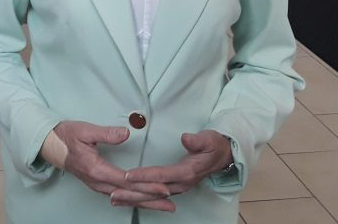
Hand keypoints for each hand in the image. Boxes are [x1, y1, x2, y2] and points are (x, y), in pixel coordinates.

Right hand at [41, 120, 173, 210]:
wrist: (51, 145)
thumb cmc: (67, 136)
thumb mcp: (86, 130)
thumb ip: (106, 133)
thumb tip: (125, 133)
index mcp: (96, 169)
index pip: (127, 181)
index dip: (147, 186)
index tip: (164, 188)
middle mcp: (97, 182)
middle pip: (129, 194)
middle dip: (152, 199)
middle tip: (171, 203)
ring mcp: (97, 185)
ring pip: (125, 198)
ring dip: (145, 202)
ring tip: (164, 206)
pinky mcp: (98, 184)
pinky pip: (119, 196)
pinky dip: (134, 200)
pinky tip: (144, 202)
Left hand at [117, 130, 232, 209]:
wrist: (224, 156)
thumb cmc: (214, 146)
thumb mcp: (209, 139)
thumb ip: (197, 140)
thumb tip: (186, 138)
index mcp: (187, 172)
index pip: (161, 175)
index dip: (144, 176)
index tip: (127, 175)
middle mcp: (181, 184)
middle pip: (153, 191)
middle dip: (133, 193)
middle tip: (113, 193)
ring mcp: (178, 187)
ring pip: (152, 196)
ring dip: (133, 198)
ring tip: (114, 198)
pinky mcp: (174, 187)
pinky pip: (154, 195)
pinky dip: (140, 197)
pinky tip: (127, 198)